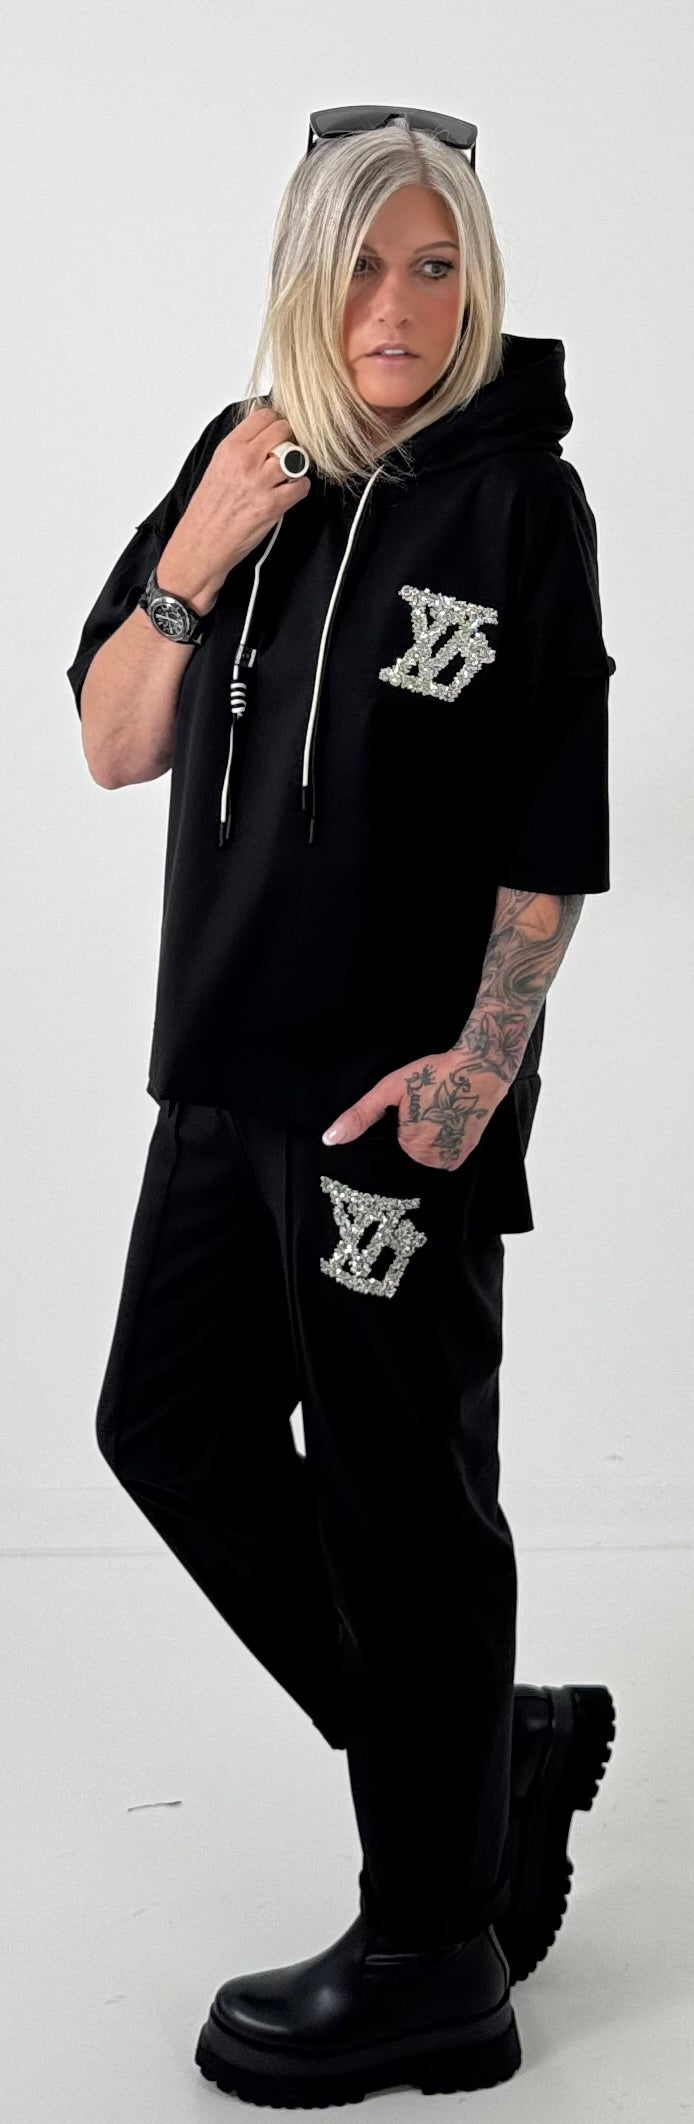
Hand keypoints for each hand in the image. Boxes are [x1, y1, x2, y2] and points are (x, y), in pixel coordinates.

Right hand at [163, 404, 310, 596]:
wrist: (202, 543)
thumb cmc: (209, 509)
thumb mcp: (218, 465)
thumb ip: (241, 443)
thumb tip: (257, 416)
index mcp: (230, 447)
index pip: (265, 416)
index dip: (276, 423)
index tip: (277, 434)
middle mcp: (245, 460)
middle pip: (285, 431)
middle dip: (289, 441)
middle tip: (284, 456)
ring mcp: (260, 482)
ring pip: (296, 457)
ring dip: (296, 466)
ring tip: (286, 476)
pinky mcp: (272, 505)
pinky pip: (301, 485)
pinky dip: (300, 488)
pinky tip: (288, 493)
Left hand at [321, 1049, 507, 1172]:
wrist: (480, 1067)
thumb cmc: (432, 1074)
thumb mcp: (390, 1088)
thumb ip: (360, 1116)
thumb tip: (328, 1140)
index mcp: (409, 1146)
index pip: (390, 1147)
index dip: (397, 1126)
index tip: (409, 1109)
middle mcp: (431, 1160)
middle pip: (408, 1151)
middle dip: (410, 1131)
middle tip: (423, 1105)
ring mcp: (451, 1159)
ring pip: (425, 1153)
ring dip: (427, 1136)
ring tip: (436, 1110)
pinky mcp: (466, 1154)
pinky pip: (442, 1154)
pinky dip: (442, 1140)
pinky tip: (446, 1119)